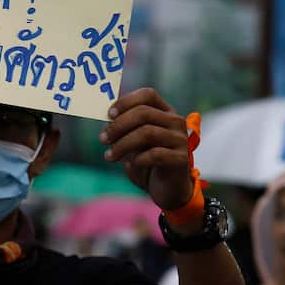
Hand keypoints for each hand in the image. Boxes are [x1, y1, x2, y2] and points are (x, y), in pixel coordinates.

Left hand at [102, 88, 194, 211]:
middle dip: (118, 126)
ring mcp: (180, 139)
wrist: (167, 190)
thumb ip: (124, 128)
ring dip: (122, 144)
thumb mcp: (133, 142)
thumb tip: (107, 118)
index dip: (126, 101)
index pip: (148, 94)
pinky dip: (138, 159)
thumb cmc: (147, 162)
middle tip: (103, 139)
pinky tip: (130, 166)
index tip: (109, 115)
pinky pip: (155, 154)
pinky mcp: (181, 159)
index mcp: (164, 112)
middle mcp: (176, 122)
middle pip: (143, 113)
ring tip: (109, 156)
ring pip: (147, 133)